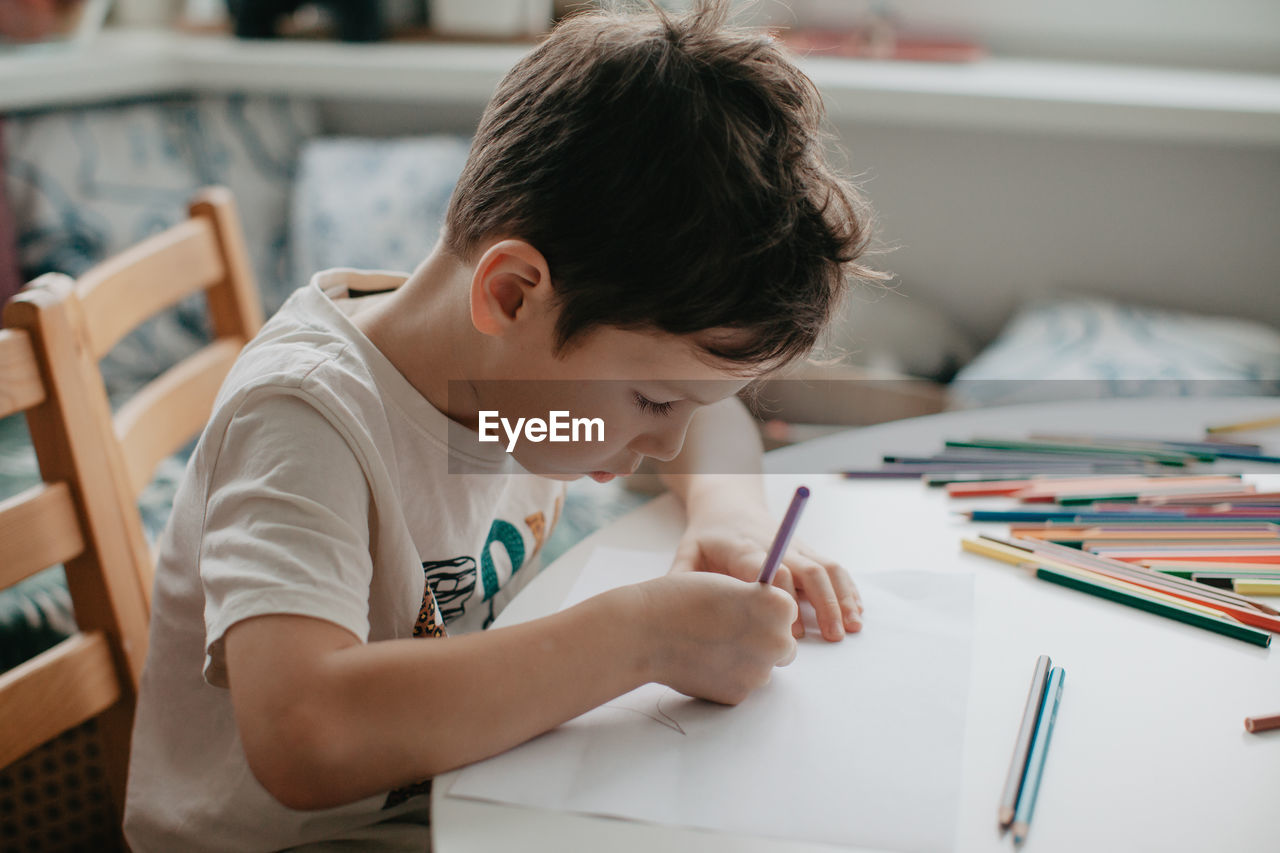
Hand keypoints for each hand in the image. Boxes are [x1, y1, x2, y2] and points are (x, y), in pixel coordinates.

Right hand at [637, 572, 796, 704]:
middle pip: (784, 645)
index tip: (741, 608)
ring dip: (744, 660)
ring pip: (762, 668)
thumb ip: (758, 603)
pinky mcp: (738, 696)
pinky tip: (701, 662)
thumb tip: (770, 623)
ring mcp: (758, 673)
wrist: (646, 631)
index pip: (787, 611)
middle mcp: (777, 642)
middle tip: (728, 630)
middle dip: (763, 640)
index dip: (763, 609)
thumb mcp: (730, 585)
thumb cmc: (683, 599)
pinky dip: (725, 677)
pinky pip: (740, 685)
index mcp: (779, 608)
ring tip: (709, 645)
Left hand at [670, 486, 862, 640]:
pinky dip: (847, 588)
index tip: (789, 629)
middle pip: (806, 568)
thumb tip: (673, 616)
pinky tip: (856, 611)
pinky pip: (833, 567)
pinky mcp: (807, 550)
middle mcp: (775, 544)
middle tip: (833, 635)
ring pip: (825, 567)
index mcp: (744, 548)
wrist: (727, 504)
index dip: (782, 596)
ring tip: (852, 626)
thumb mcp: (688, 552)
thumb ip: (682, 579)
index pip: (769, 567)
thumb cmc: (706, 537)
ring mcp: (795, 546)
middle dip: (823, 602)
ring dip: (841, 597)